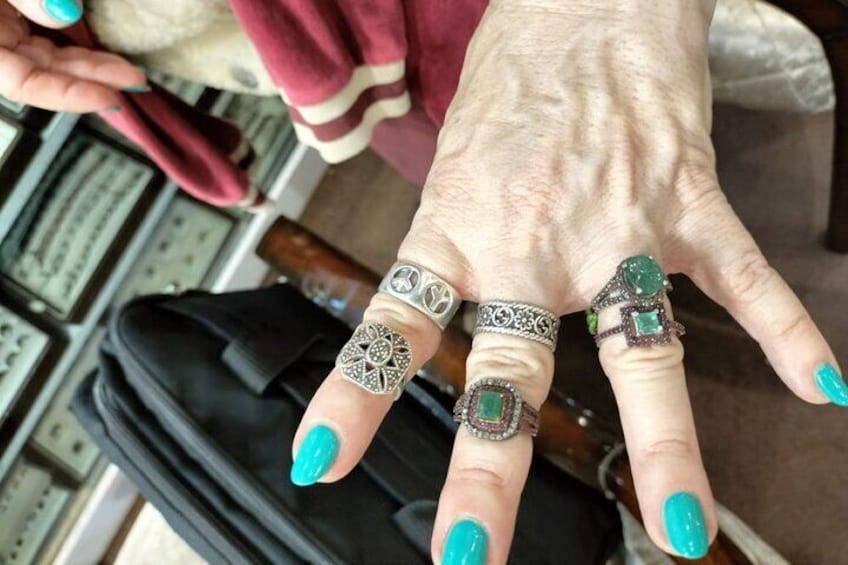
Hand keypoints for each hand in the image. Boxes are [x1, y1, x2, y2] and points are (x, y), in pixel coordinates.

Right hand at [0, 0, 145, 112]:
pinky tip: (104, 53)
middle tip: (134, 81)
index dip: (65, 94)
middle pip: (41, 71)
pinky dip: (76, 45)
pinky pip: (45, 36)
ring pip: (48, 54)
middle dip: (90, 78)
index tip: (108, 96)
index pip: (20, 83)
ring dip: (90, 64)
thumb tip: (63, 12)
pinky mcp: (10, 11)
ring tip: (129, 72)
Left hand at [291, 1, 844, 561]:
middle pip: (509, 373)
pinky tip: (822, 388)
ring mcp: (619, 230)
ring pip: (641, 352)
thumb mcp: (457, 162)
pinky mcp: (688, 206)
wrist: (587, 2)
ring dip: (661, 445)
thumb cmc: (516, 75)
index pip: (394, 329)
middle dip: (490, 469)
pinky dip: (787, 334)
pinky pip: (745, 281)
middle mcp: (536, 244)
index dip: (353, 400)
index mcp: (462, 230)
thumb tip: (451, 308)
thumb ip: (459, 243)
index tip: (320, 462)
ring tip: (679, 525)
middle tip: (470, 551)